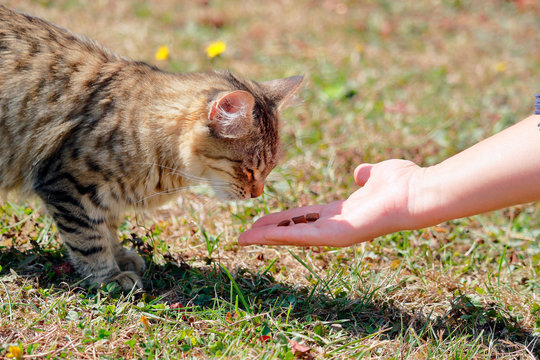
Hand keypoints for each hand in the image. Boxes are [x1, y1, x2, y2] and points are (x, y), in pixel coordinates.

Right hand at [239, 159, 422, 246]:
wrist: (418, 192)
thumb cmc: (402, 183)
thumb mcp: (376, 174)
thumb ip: (365, 175)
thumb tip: (360, 174)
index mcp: (341, 213)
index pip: (305, 218)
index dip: (284, 219)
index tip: (265, 219)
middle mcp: (336, 226)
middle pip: (295, 228)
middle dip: (270, 231)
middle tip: (246, 235)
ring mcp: (336, 233)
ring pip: (293, 235)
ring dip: (267, 237)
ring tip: (244, 238)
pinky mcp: (337, 235)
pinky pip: (302, 235)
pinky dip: (279, 235)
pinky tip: (259, 235)